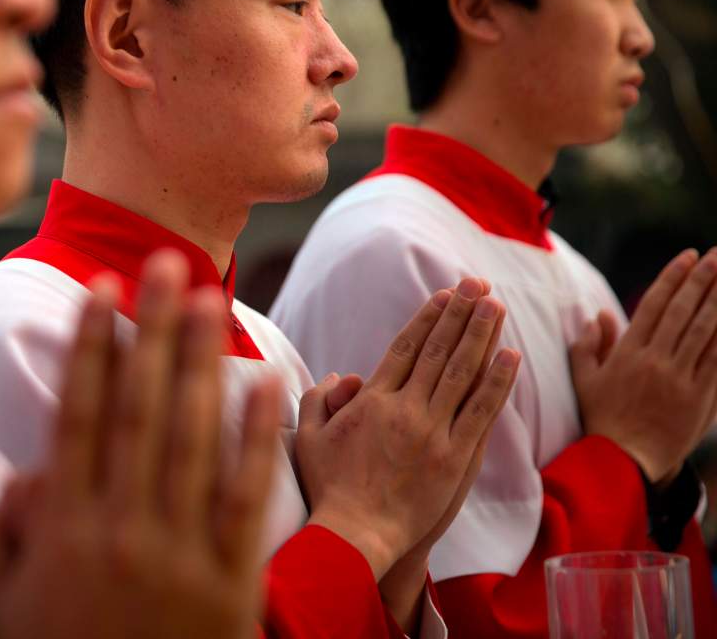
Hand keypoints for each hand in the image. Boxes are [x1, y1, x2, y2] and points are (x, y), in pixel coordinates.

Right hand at [0, 250, 282, 638]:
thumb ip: (3, 530)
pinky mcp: (230, 581)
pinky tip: (268, 385)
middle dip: (153, 333)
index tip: (100, 292)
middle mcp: (122, 529)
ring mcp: (179, 554)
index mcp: (65, 529)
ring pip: (193, 440)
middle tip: (167, 265)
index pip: (78, 418)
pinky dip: (258, 439)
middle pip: (141, 411)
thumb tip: (29, 469)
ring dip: (202, 364)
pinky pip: (247, 499)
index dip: (91, 350)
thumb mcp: (1, 604)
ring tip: (210, 301)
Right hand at [296, 278, 520, 579]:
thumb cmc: (329, 490)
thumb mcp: (309, 439)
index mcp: (371, 402)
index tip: (444, 295)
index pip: (404, 348)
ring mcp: (433, 433)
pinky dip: (496, 382)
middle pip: (437, 351)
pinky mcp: (456, 459)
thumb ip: (318, 401)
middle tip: (478, 284)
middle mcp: (404, 410)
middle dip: (460, 314)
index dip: (427, 319)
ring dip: (482, 336)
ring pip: (462, 373)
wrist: (357, 535)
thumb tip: (340, 375)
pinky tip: (510, 356)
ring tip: (496, 306)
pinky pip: (481, 412)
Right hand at [571, 248, 716, 483]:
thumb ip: (589, 345)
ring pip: (704, 332)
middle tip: (716, 256)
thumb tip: (600, 316)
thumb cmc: (602, 418)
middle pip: (683, 312)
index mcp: (628, 353)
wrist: (626, 459)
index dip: (672, 279)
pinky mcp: (700, 396)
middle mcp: (656, 361)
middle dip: (702, 281)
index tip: (687, 257)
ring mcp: (680, 378)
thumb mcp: (584, 379)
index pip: (653, 306)